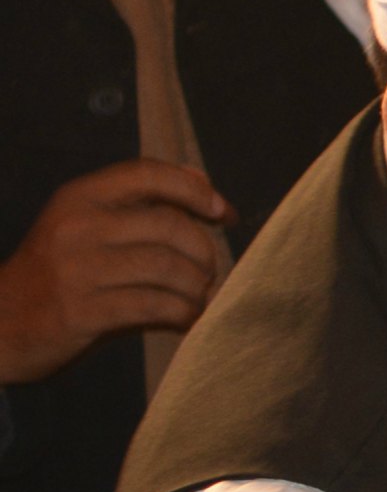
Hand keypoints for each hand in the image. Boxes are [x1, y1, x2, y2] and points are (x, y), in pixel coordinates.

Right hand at [0, 160, 231, 383]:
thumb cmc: (58, 273)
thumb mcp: (86, 225)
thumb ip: (140, 202)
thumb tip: (200, 180)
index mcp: (78, 197)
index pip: (148, 173)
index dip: (196, 190)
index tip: (224, 213)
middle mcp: (76, 226)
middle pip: (170, 225)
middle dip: (204, 251)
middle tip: (207, 271)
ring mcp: (77, 269)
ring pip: (168, 268)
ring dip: (196, 286)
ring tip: (197, 296)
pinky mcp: (82, 311)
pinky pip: (155, 306)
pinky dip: (183, 313)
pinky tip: (186, 318)